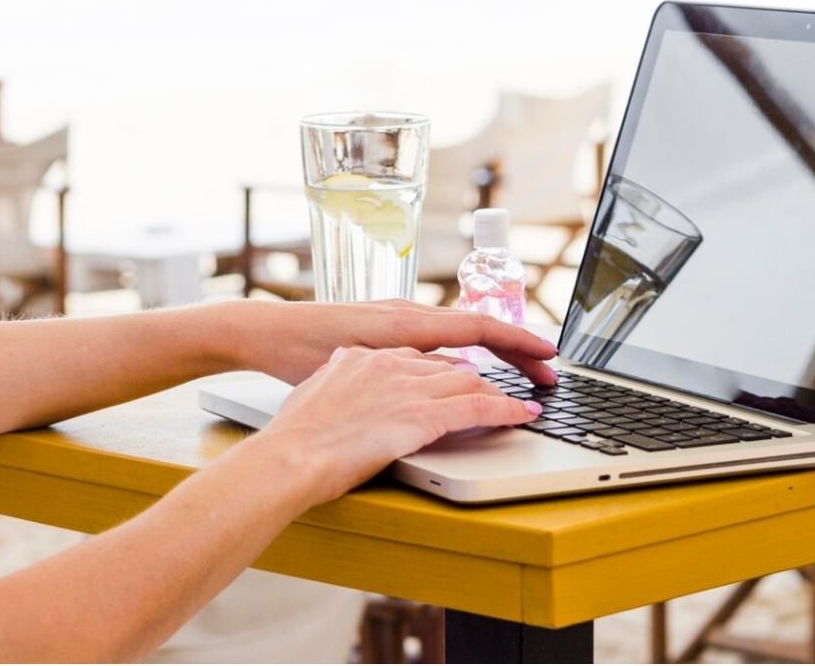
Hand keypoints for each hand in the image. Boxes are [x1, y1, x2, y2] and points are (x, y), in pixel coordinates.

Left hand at [228, 299, 558, 385]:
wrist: (266, 332)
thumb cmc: (302, 349)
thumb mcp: (358, 360)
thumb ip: (406, 363)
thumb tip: (455, 370)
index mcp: (408, 322)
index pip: (480, 327)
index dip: (519, 341)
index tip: (549, 355)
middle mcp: (408, 314)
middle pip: (479, 328)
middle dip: (517, 349)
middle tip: (546, 374)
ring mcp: (398, 319)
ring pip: (462, 332)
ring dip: (495, 350)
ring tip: (519, 370)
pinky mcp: (386, 329)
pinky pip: (442, 336)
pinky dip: (469, 350)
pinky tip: (469, 367)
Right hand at [259, 346, 542, 504]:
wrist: (289, 456)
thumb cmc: (293, 436)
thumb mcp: (313, 392)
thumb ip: (335, 380)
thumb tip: (336, 379)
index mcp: (364, 357)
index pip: (418, 357)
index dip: (443, 370)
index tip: (458, 377)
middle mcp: (391, 364)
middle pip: (449, 365)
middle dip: (478, 378)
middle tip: (499, 387)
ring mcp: (409, 387)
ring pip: (470, 382)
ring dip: (500, 392)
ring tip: (521, 400)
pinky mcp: (423, 414)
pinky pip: (480, 407)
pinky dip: (508, 409)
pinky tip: (524, 413)